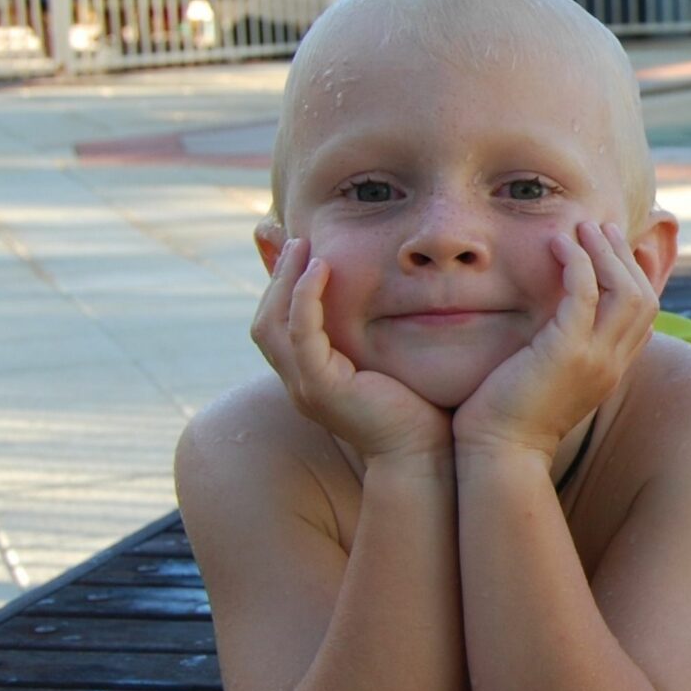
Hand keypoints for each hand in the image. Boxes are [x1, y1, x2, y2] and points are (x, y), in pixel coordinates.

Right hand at [251, 237, 450, 461]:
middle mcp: (299, 382)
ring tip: (303, 245)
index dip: (280, 284)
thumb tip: (393, 299)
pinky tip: (322, 269)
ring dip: (285, 280)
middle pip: (265, 319)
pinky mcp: (320, 388)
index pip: (278, 323)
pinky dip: (306, 300)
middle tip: (292, 237)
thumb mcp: (391, 360)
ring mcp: (304, 387)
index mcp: (311, 376)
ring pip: (273, 324)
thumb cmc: (419, 409)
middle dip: (275, 276)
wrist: (425, 454)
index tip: (291, 245)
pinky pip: (301, 335)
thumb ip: (381, 334)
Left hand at [452, 221, 659, 461]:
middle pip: (643, 298)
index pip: (645, 316)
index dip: (635, 276)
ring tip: (584, 227)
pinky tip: (559, 243)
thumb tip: (555, 331)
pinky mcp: (568, 352)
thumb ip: (562, 355)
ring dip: (606, 252)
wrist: (499, 453)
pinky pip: (585, 293)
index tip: (613, 250)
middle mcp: (613, 364)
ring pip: (625, 291)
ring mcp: (596, 359)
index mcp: (611, 370)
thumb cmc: (509, 419)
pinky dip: (577, 262)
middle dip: (624, 257)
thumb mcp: (548, 382)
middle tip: (599, 228)